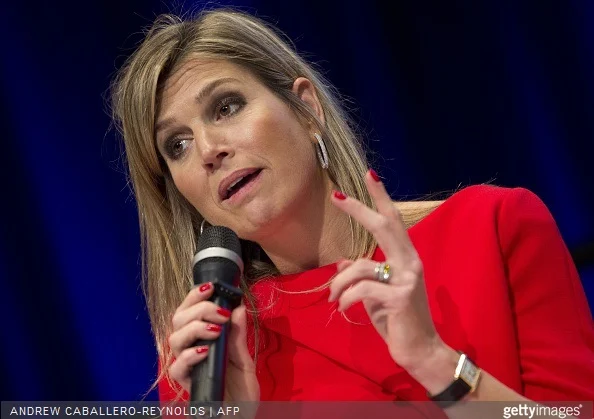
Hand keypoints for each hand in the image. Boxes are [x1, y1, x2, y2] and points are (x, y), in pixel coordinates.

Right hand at [168, 283, 259, 402]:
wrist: (240, 416)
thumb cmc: (240, 390)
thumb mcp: (244, 359)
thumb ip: (239, 335)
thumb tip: (238, 307)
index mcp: (201, 338)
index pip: (189, 310)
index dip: (195, 296)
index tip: (211, 287)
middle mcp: (190, 349)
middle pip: (178, 319)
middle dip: (199, 308)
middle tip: (221, 313)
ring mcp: (187, 366)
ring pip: (174, 339)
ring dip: (195, 328)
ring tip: (216, 330)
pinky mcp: (186, 384)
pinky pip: (176, 367)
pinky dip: (189, 356)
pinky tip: (204, 351)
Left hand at [328, 169, 445, 371]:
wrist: (420, 352)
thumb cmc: (398, 322)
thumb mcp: (376, 295)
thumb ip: (364, 276)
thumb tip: (343, 262)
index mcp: (405, 259)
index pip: (392, 222)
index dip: (380, 198)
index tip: (369, 175)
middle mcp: (410, 263)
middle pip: (384, 226)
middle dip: (359, 209)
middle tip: (336, 196)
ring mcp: (407, 279)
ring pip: (360, 266)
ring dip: (339, 284)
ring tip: (333, 299)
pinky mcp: (400, 297)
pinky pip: (362, 290)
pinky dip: (346, 299)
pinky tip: (343, 309)